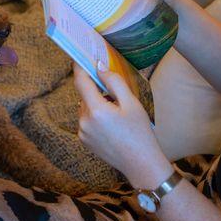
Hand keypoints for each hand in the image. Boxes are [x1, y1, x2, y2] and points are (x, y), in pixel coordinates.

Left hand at [73, 63, 172, 188]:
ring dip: (97, 105)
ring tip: (118, 115)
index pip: (81, 81)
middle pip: (85, 95)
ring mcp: (82, 132)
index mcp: (96, 110)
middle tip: (117, 96)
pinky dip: (96, 117)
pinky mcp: (84, 141)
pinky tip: (113, 126)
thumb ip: (114, 82)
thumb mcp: (131, 103)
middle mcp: (84, 121)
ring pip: (86, 108)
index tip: (82, 57)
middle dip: (97, 90)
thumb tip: (99, 67)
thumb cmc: (140, 132)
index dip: (80, 67)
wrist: (140, 164)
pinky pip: (87, 121)